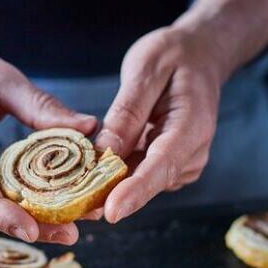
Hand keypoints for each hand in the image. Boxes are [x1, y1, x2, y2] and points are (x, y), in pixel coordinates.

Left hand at [95, 0, 267, 221]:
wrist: (199, 55)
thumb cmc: (173, 56)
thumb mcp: (145, 71)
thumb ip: (126, 113)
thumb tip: (105, 154)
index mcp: (192, 126)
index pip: (162, 166)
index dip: (135, 191)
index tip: (111, 212)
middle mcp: (192, 152)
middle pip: (147, 181)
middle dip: (109, 192)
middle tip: (68, 199)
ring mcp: (181, 163)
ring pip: (137, 181)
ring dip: (107, 182)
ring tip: (74, 178)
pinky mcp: (168, 166)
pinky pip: (136, 175)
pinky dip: (113, 173)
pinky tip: (92, 165)